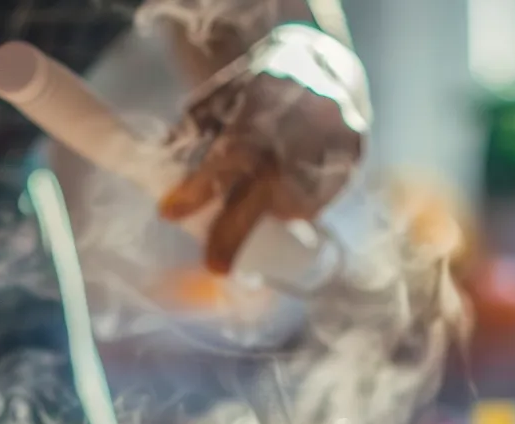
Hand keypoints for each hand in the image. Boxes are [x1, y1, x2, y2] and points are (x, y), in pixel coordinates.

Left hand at [159, 24, 369, 273]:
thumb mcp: (227, 98)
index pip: (221, 165)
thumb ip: (198, 131)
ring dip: (273, 215)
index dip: (193, 192)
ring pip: (293, 206)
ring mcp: (328, 151)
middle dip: (231, 237)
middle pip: (258, 200)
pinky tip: (293, 194)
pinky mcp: (351, 162)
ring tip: (265, 202)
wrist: (325, 67)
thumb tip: (163, 167)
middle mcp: (294, 139)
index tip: (168, 212)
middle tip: (215, 265)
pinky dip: (302, 206)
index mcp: (257, 119)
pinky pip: (321, 202)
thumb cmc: (264, 89)